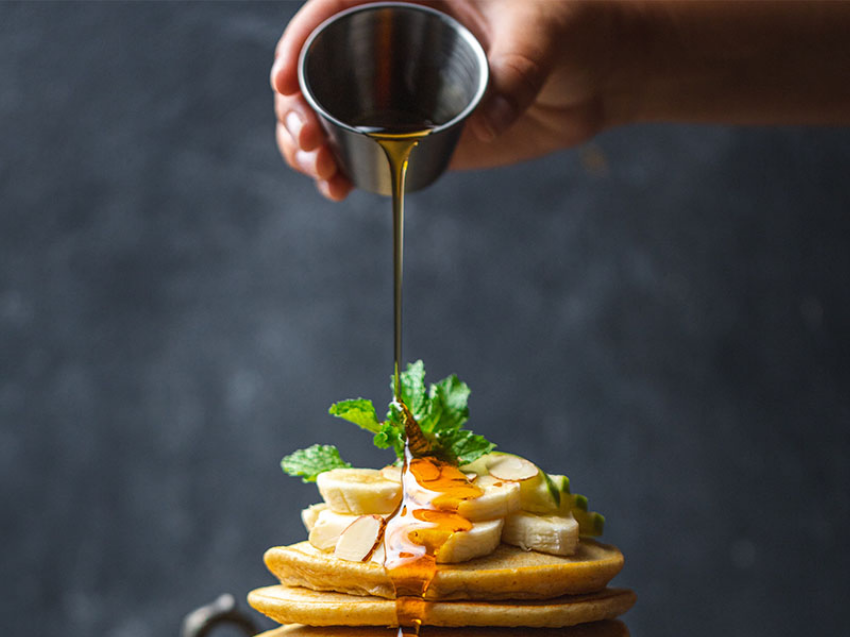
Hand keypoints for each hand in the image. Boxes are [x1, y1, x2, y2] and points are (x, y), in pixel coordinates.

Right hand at [270, 0, 623, 200]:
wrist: (590, 72)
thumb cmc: (569, 24)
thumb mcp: (543, 29)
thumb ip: (518, 68)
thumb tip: (487, 121)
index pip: (333, 7)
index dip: (297, 41)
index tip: (283, 80)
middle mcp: (391, 39)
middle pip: (315, 67)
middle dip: (295, 106)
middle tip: (307, 140)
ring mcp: (397, 88)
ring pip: (326, 112)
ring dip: (307, 144)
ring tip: (320, 171)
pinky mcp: (410, 129)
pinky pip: (360, 147)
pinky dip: (339, 169)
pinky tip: (336, 188)